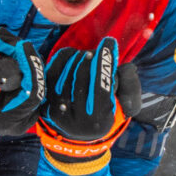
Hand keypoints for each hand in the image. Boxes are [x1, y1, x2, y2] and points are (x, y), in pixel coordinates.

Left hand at [31, 36, 132, 174]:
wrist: (78, 132)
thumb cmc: (107, 111)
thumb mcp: (127, 104)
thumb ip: (131, 85)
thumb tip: (123, 67)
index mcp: (98, 121)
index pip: (101, 85)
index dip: (105, 61)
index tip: (109, 43)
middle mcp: (75, 119)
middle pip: (82, 74)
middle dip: (92, 57)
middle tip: (97, 54)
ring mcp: (56, 109)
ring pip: (67, 69)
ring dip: (79, 56)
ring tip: (87, 58)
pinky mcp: (44, 100)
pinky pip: (53, 67)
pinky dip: (64, 56)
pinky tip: (73, 56)